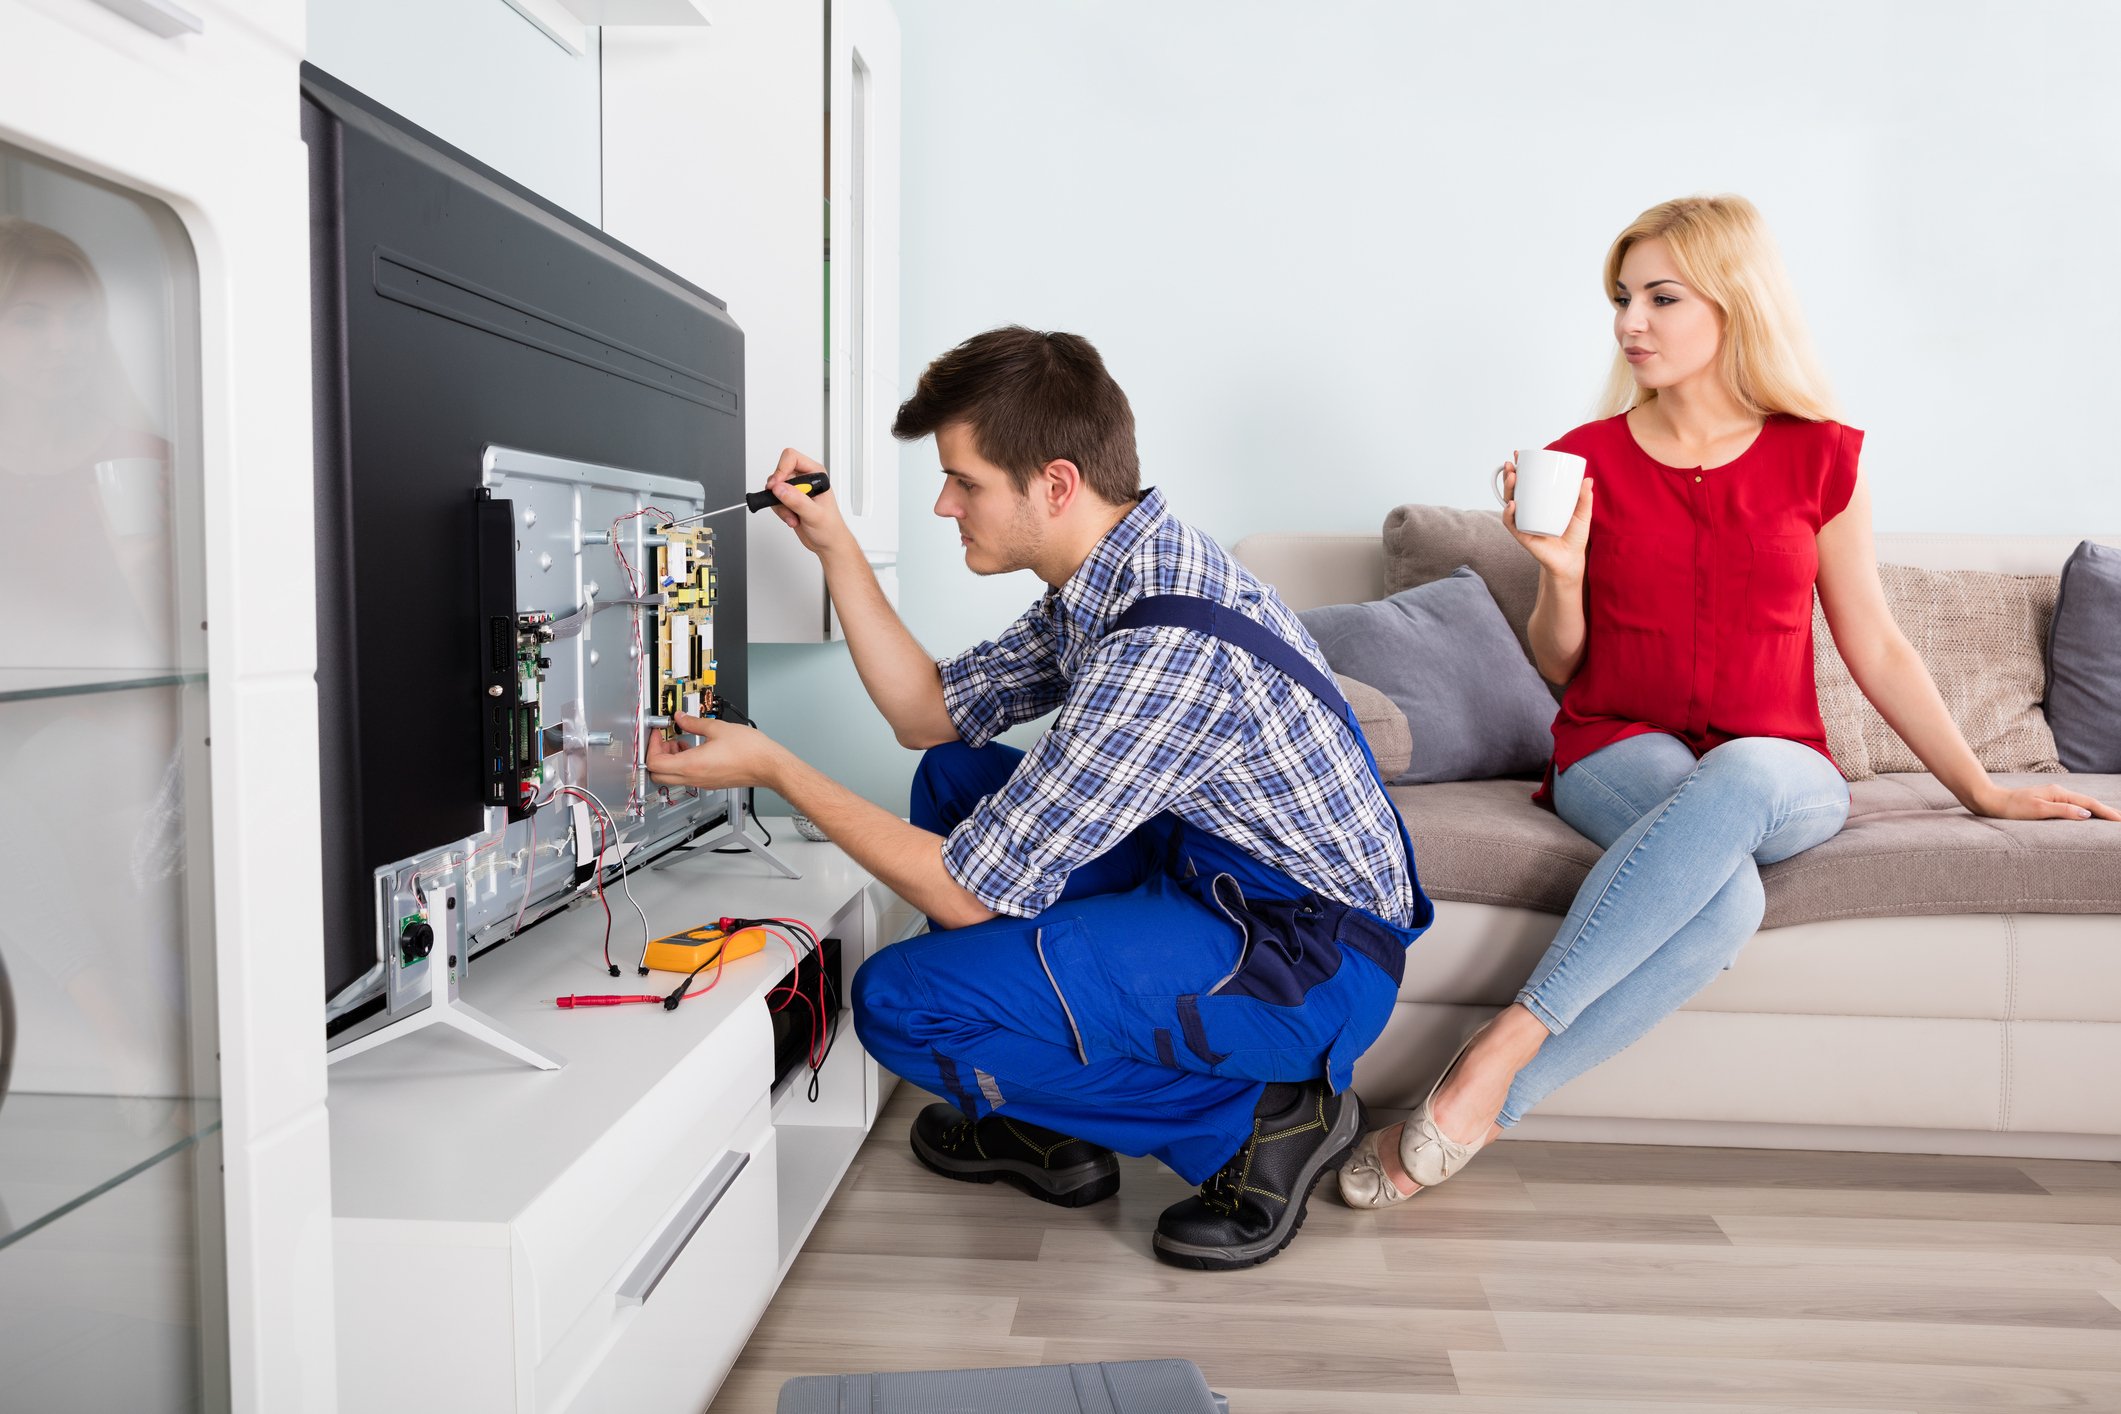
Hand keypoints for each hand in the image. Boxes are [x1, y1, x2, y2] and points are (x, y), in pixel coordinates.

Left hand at [644, 712, 784, 791]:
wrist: (768, 765)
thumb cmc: (750, 751)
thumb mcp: (717, 728)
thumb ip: (694, 722)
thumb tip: (681, 718)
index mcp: (692, 765)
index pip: (655, 763)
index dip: (651, 746)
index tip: (657, 733)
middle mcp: (694, 778)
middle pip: (658, 775)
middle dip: (656, 756)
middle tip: (664, 739)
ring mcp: (702, 783)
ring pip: (672, 778)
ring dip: (669, 761)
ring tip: (680, 742)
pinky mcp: (710, 783)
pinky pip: (687, 777)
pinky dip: (683, 765)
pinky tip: (695, 749)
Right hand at [764, 448, 852, 556]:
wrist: (828, 543)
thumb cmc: (830, 528)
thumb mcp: (815, 514)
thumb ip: (797, 500)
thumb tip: (780, 488)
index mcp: (816, 474)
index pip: (792, 458)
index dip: (781, 469)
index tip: (776, 485)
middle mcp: (805, 479)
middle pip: (780, 472)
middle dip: (779, 491)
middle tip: (783, 502)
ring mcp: (796, 490)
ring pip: (774, 488)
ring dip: (780, 505)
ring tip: (792, 515)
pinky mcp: (789, 501)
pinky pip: (773, 500)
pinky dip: (779, 511)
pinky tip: (792, 519)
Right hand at [1500, 460, 1593, 584]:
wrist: (1571, 560)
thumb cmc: (1575, 537)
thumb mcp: (1583, 514)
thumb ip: (1584, 498)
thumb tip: (1588, 479)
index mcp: (1540, 502)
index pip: (1527, 482)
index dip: (1520, 468)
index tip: (1519, 455)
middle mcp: (1529, 510)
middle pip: (1514, 490)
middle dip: (1509, 476)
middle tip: (1512, 465)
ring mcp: (1524, 522)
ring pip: (1509, 503)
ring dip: (1507, 489)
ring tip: (1513, 478)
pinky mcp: (1522, 534)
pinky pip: (1511, 523)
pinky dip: (1509, 514)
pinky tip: (1512, 504)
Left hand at [1970, 781, 2120, 821]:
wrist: (1990, 801)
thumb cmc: (2011, 807)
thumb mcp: (2038, 810)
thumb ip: (2063, 811)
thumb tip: (2087, 814)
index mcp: (2058, 793)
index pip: (2089, 804)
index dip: (2106, 812)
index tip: (2120, 820)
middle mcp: (2057, 792)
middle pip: (2087, 803)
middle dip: (2105, 811)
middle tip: (2120, 821)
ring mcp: (2051, 796)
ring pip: (2079, 804)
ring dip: (2095, 811)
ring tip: (2109, 819)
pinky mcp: (2044, 802)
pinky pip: (2070, 807)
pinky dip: (2082, 811)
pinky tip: (2085, 817)